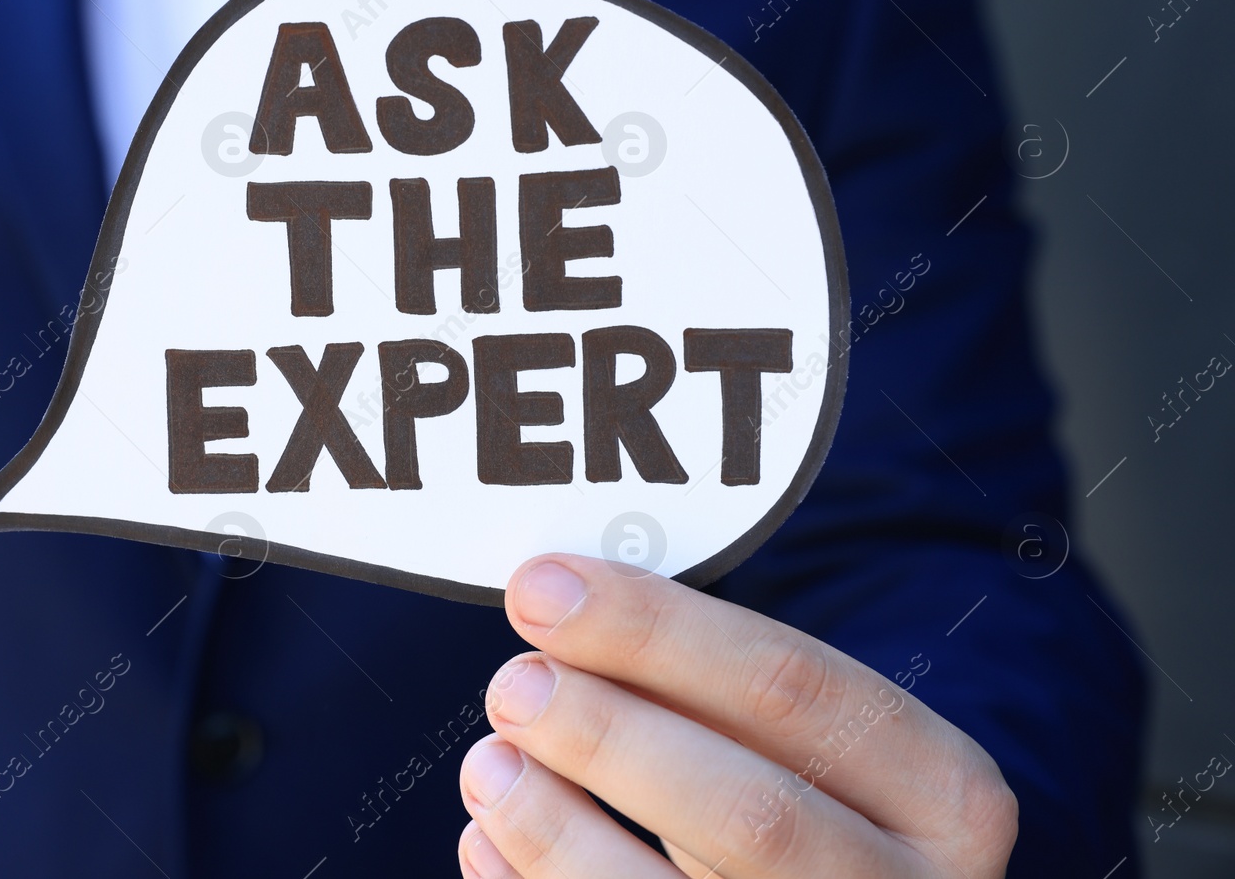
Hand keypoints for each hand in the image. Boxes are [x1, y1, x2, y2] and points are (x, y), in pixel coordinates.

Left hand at [456, 554, 1016, 877]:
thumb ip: (713, 684)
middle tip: (513, 684)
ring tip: (489, 764)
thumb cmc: (809, 798)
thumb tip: (561, 600)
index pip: (794, 688)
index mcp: (943, 792)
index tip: (545, 587)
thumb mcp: (805, 740)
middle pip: (751, 813)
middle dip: (612, 740)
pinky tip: (487, 843)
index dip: (656, 632)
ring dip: (564, 833)